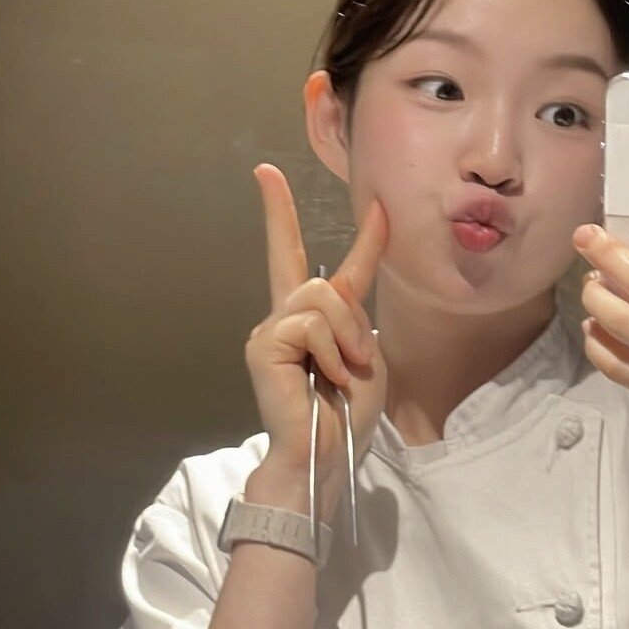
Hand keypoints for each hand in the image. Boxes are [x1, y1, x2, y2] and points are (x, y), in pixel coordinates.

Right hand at [245, 164, 388, 488]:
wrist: (327, 455)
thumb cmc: (347, 414)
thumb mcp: (365, 354)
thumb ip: (351, 313)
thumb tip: (338, 285)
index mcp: (311, 319)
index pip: (297, 255)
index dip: (286, 214)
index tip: (267, 173)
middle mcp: (284, 316)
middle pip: (317, 273)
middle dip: (352, 317)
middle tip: (358, 362)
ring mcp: (270, 329)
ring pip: (320, 297)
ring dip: (347, 337)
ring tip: (343, 371)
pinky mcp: (263, 344)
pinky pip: (310, 324)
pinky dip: (331, 351)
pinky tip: (324, 377)